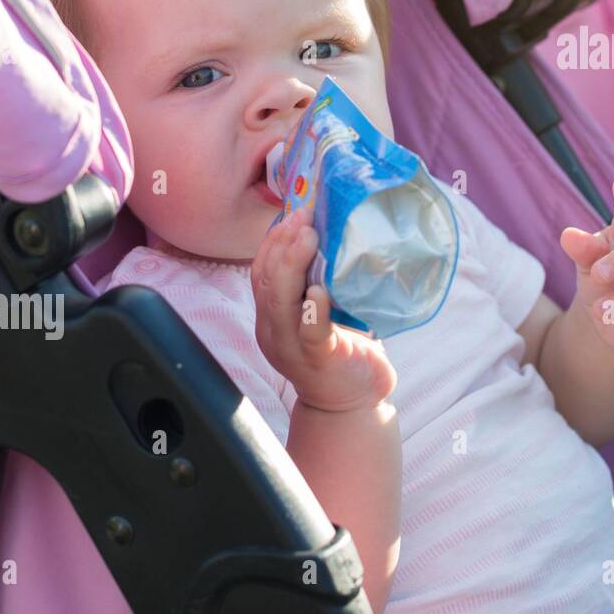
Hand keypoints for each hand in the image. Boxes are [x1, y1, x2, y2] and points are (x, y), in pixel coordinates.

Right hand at [251, 207, 396, 411]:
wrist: (352, 402)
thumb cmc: (340, 347)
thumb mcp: (322, 309)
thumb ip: (320, 278)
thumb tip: (334, 229)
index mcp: (272, 315)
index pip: (261, 271)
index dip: (273, 240)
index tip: (294, 212)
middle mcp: (273, 330)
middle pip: (266, 280)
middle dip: (282, 244)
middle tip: (303, 215)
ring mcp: (292, 347)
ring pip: (279, 302)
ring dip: (292, 266)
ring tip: (308, 237)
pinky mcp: (318, 359)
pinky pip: (310, 332)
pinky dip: (313, 310)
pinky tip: (320, 291)